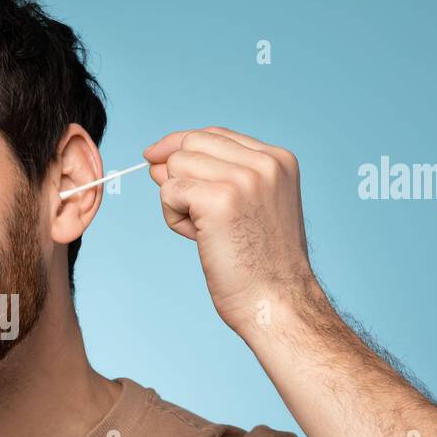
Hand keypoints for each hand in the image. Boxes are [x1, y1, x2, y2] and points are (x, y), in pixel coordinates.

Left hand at [142, 126, 319, 334]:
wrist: (276, 302)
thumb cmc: (260, 265)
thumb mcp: (249, 208)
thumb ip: (215, 178)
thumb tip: (158, 162)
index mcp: (278, 160)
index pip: (215, 134)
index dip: (181, 145)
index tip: (157, 159)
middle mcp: (264, 162)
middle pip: (191, 143)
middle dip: (175, 174)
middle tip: (187, 213)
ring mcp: (244, 178)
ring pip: (177, 166)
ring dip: (176, 200)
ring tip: (203, 232)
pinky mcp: (219, 199)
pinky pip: (169, 192)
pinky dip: (172, 217)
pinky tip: (197, 238)